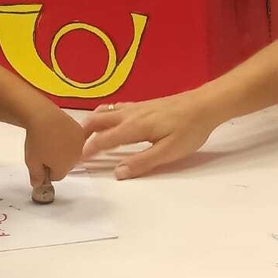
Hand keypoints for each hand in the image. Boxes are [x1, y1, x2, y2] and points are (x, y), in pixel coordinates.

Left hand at [24, 105, 84, 189]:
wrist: (42, 116)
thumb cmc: (37, 139)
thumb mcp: (31, 162)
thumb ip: (36, 176)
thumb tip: (37, 184)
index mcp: (64, 167)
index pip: (56, 177)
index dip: (46, 171)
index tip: (40, 163)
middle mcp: (75, 157)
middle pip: (66, 165)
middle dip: (56, 162)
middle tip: (43, 151)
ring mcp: (79, 144)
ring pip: (71, 153)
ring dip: (62, 151)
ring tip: (49, 140)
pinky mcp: (80, 131)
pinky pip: (74, 141)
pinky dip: (67, 139)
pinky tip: (57, 133)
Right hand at [81, 92, 216, 178]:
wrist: (205, 104)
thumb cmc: (189, 130)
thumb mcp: (168, 152)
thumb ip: (142, 162)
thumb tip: (117, 173)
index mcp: (133, 127)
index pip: (103, 139)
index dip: (87, 149)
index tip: (75, 159)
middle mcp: (129, 114)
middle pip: (97, 120)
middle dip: (82, 132)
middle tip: (73, 145)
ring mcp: (135, 107)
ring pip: (104, 111)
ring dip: (91, 122)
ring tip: (84, 134)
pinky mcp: (143, 104)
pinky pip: (115, 107)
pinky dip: (103, 114)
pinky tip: (108, 119)